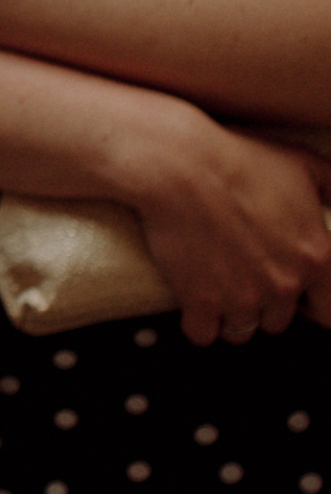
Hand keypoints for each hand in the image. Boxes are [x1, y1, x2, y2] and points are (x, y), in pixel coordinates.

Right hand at [118, 106, 330, 345]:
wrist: (178, 165)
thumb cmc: (240, 159)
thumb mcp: (303, 164)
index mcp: (316, 257)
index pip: (330, 312)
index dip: (313, 304)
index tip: (298, 296)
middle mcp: (284, 284)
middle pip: (278, 321)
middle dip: (264, 303)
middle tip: (244, 272)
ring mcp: (241, 297)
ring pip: (241, 331)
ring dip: (231, 313)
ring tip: (217, 281)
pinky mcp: (200, 302)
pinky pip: (203, 334)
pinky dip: (197, 321)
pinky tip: (194, 296)